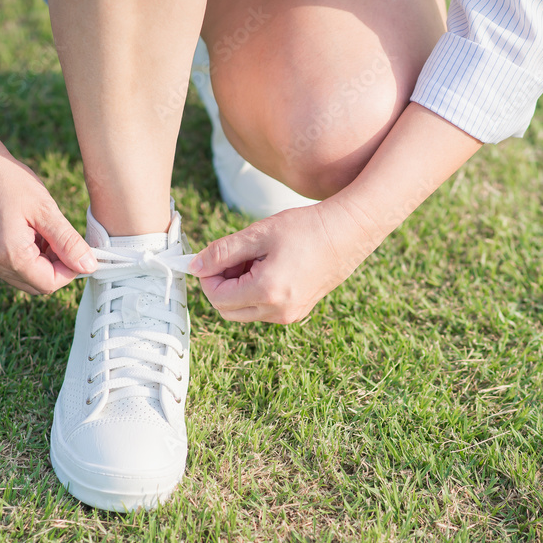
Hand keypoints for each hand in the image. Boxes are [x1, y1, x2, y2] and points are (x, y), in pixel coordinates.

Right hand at [0, 135, 96, 294]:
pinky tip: (33, 231)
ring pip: (28, 277)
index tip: (79, 248)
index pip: (50, 284)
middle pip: (38, 284)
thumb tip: (89, 266)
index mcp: (9, 256)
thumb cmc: (7, 180)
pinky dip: (31, 256)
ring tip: (45, 230)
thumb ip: (69, 242)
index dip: (70, 270)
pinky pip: (15, 267)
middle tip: (63, 237)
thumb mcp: (46, 210)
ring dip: (45, 261)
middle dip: (58, 266)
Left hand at [189, 202, 381, 323]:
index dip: (207, 277)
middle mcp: (278, 312)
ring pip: (244, 311)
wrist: (348, 232)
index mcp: (267, 292)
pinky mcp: (297, 312)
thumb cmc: (305, 228)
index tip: (212, 256)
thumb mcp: (258, 234)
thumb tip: (194, 266)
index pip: (217, 298)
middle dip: (221, 284)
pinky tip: (269, 266)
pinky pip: (263, 309)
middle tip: (234, 255)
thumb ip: (222, 251)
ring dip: (238, 288)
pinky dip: (256, 291)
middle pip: (227, 311)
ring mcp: (290, 315)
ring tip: (256, 257)